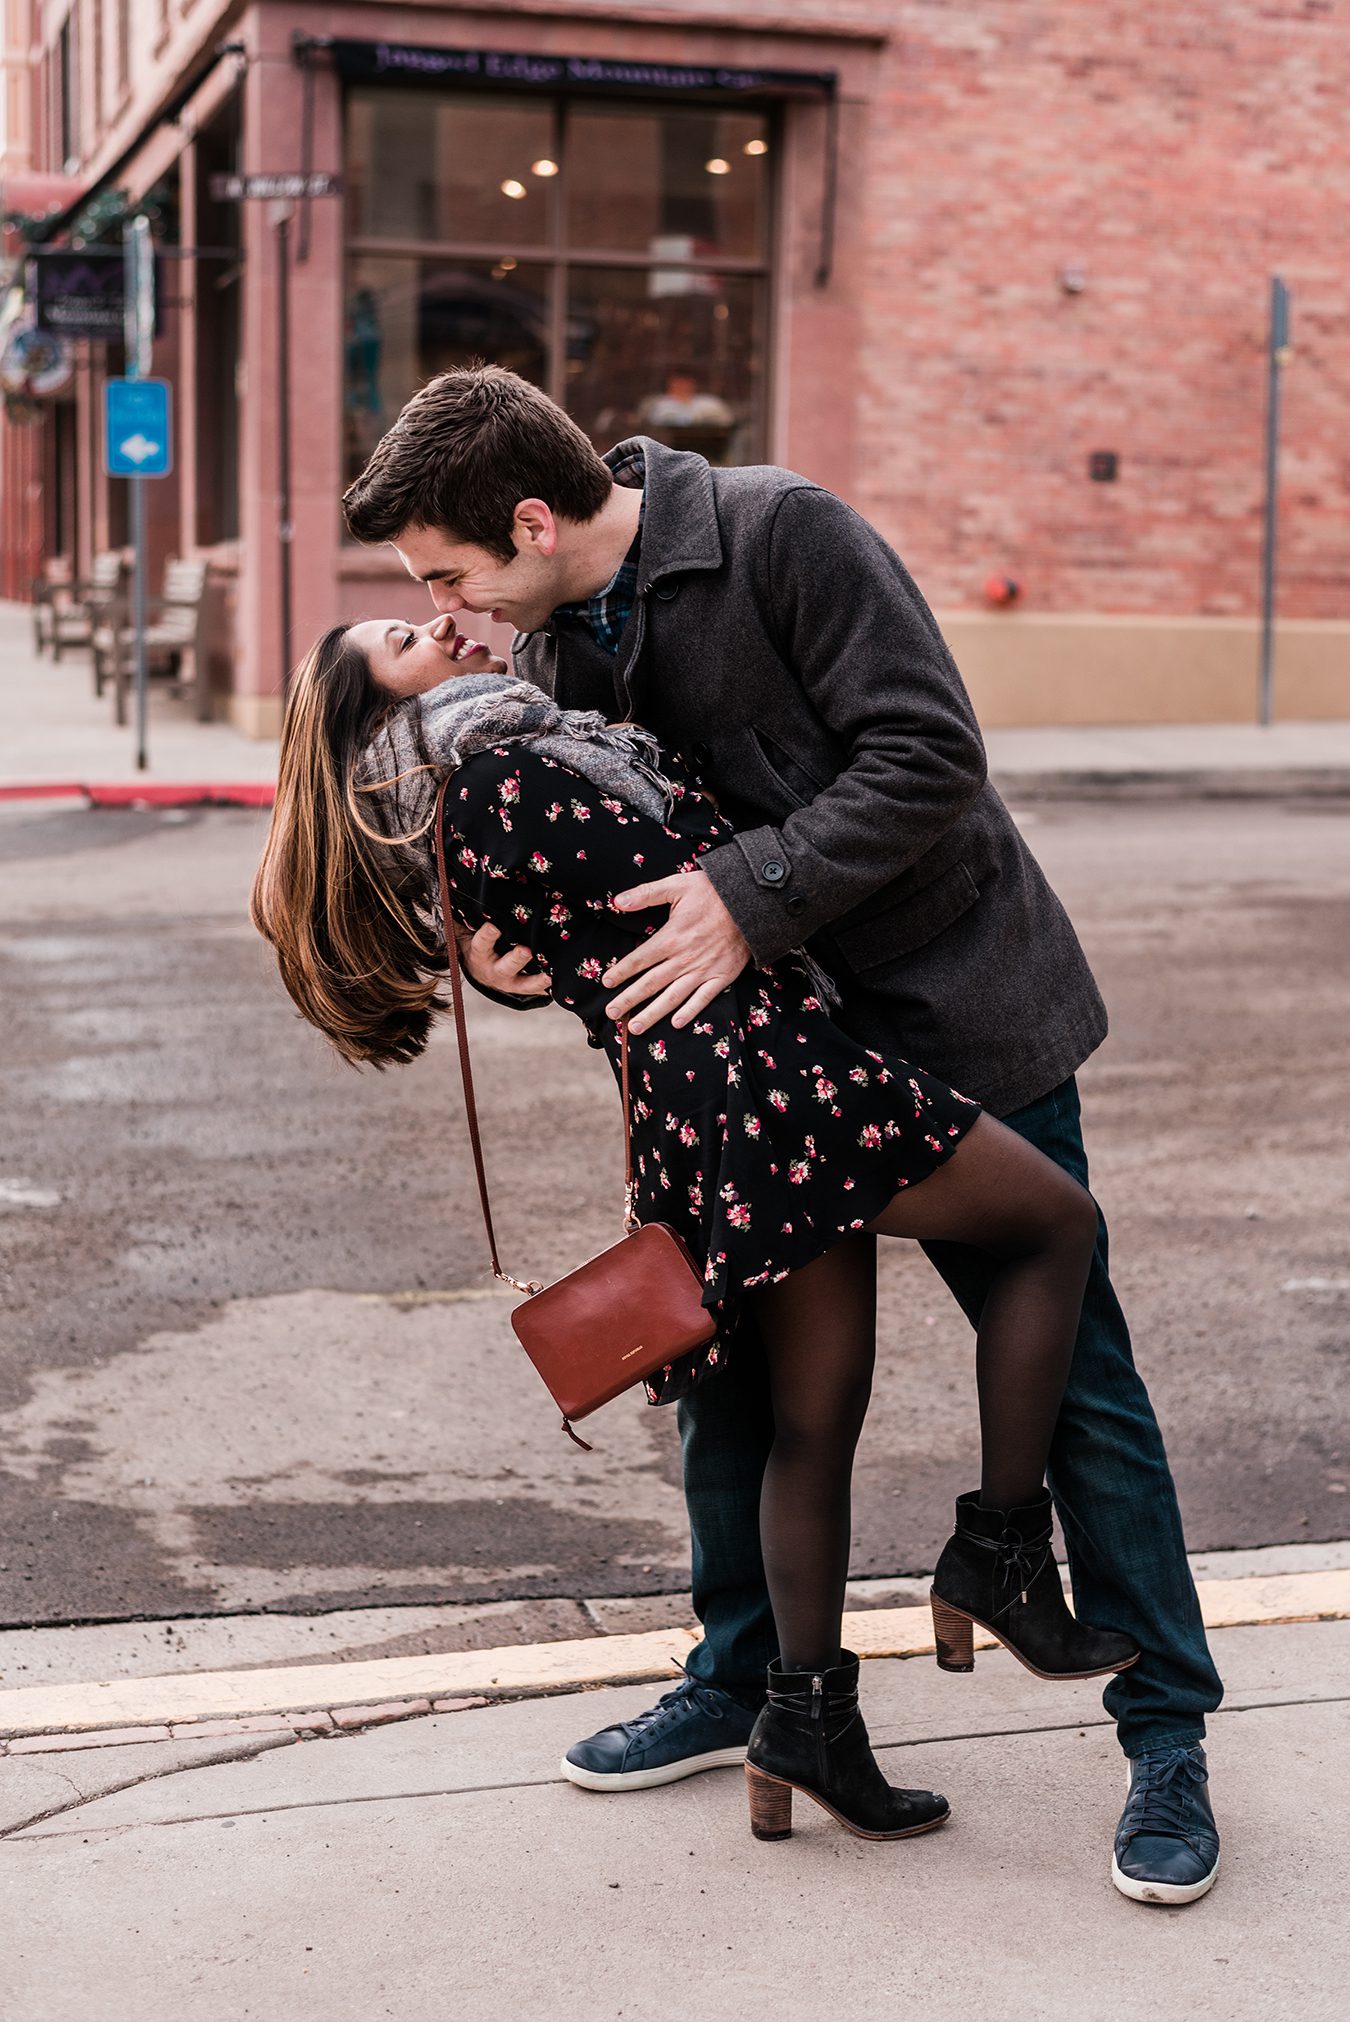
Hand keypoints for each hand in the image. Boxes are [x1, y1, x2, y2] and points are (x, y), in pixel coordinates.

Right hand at [455, 920, 551, 998]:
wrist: (480, 970)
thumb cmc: (476, 943)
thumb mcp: (464, 932)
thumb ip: (460, 918)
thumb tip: (446, 893)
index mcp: (479, 954)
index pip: (481, 944)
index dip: (487, 935)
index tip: (494, 926)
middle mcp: (493, 970)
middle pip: (504, 967)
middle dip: (516, 960)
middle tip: (526, 950)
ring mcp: (509, 981)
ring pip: (522, 984)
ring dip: (535, 981)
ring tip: (548, 976)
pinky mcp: (522, 986)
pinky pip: (535, 989)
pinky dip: (546, 987)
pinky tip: (558, 983)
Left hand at [603, 871, 749, 1031]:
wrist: (750, 902)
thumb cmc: (712, 892)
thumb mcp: (676, 885)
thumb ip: (646, 894)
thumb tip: (618, 901)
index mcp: (671, 937)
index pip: (639, 959)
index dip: (621, 972)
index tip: (606, 982)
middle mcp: (684, 958)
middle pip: (651, 984)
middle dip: (629, 999)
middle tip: (611, 1012)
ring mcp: (703, 970)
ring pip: (673, 997)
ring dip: (652, 1013)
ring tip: (635, 1027)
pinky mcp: (722, 976)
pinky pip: (703, 998)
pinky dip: (690, 1012)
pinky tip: (676, 1024)